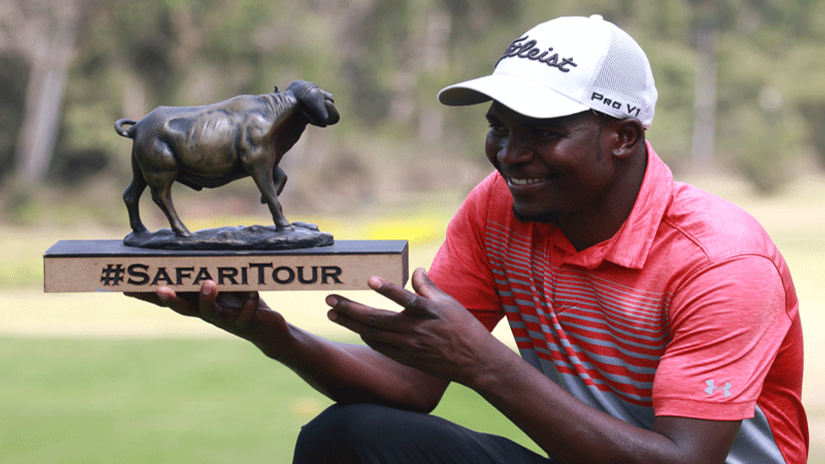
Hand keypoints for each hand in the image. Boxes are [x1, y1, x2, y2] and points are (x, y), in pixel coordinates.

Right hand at [126, 281, 290, 355]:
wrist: (267, 331)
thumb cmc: (242, 303)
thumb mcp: (225, 285)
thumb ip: (210, 271)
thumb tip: (195, 249)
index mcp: (198, 303)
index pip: (170, 298)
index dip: (148, 295)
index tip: (126, 287)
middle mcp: (207, 313)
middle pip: (182, 308)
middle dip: (169, 299)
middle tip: (157, 288)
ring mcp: (226, 319)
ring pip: (210, 312)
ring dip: (207, 299)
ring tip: (208, 284)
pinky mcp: (246, 323)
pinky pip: (246, 314)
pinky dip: (250, 302)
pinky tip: (253, 293)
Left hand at [325, 267, 501, 384]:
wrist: (475, 362)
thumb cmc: (464, 328)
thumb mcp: (449, 302)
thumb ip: (428, 286)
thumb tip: (416, 270)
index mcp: (428, 312)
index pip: (405, 298)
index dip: (387, 289)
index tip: (370, 279)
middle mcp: (415, 330)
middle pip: (376, 319)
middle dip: (350, 309)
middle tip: (330, 299)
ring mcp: (409, 347)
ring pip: (372, 334)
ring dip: (350, 324)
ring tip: (332, 313)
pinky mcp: (407, 359)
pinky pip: (380, 347)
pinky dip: (366, 337)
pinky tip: (355, 329)